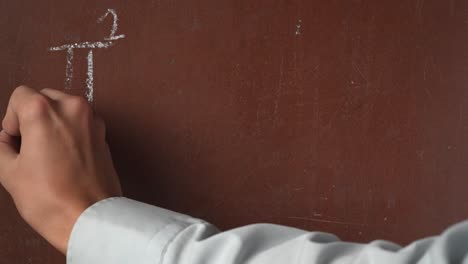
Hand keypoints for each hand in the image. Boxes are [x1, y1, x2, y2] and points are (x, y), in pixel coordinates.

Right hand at [0, 86, 121, 253]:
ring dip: (52, 124)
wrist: (89, 217)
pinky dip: (70, 132)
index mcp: (45, 110)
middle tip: (28, 147)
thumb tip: (6, 140)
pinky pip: (81, 123)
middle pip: (44, 98)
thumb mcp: (10, 171)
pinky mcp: (104, 134)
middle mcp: (73, 108)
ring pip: (64, 109)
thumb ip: (2, 146)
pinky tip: (64, 158)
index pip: (19, 96)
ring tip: (47, 155)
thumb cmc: (51, 198)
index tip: (14, 141)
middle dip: (32, 118)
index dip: (11, 120)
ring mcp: (93, 120)